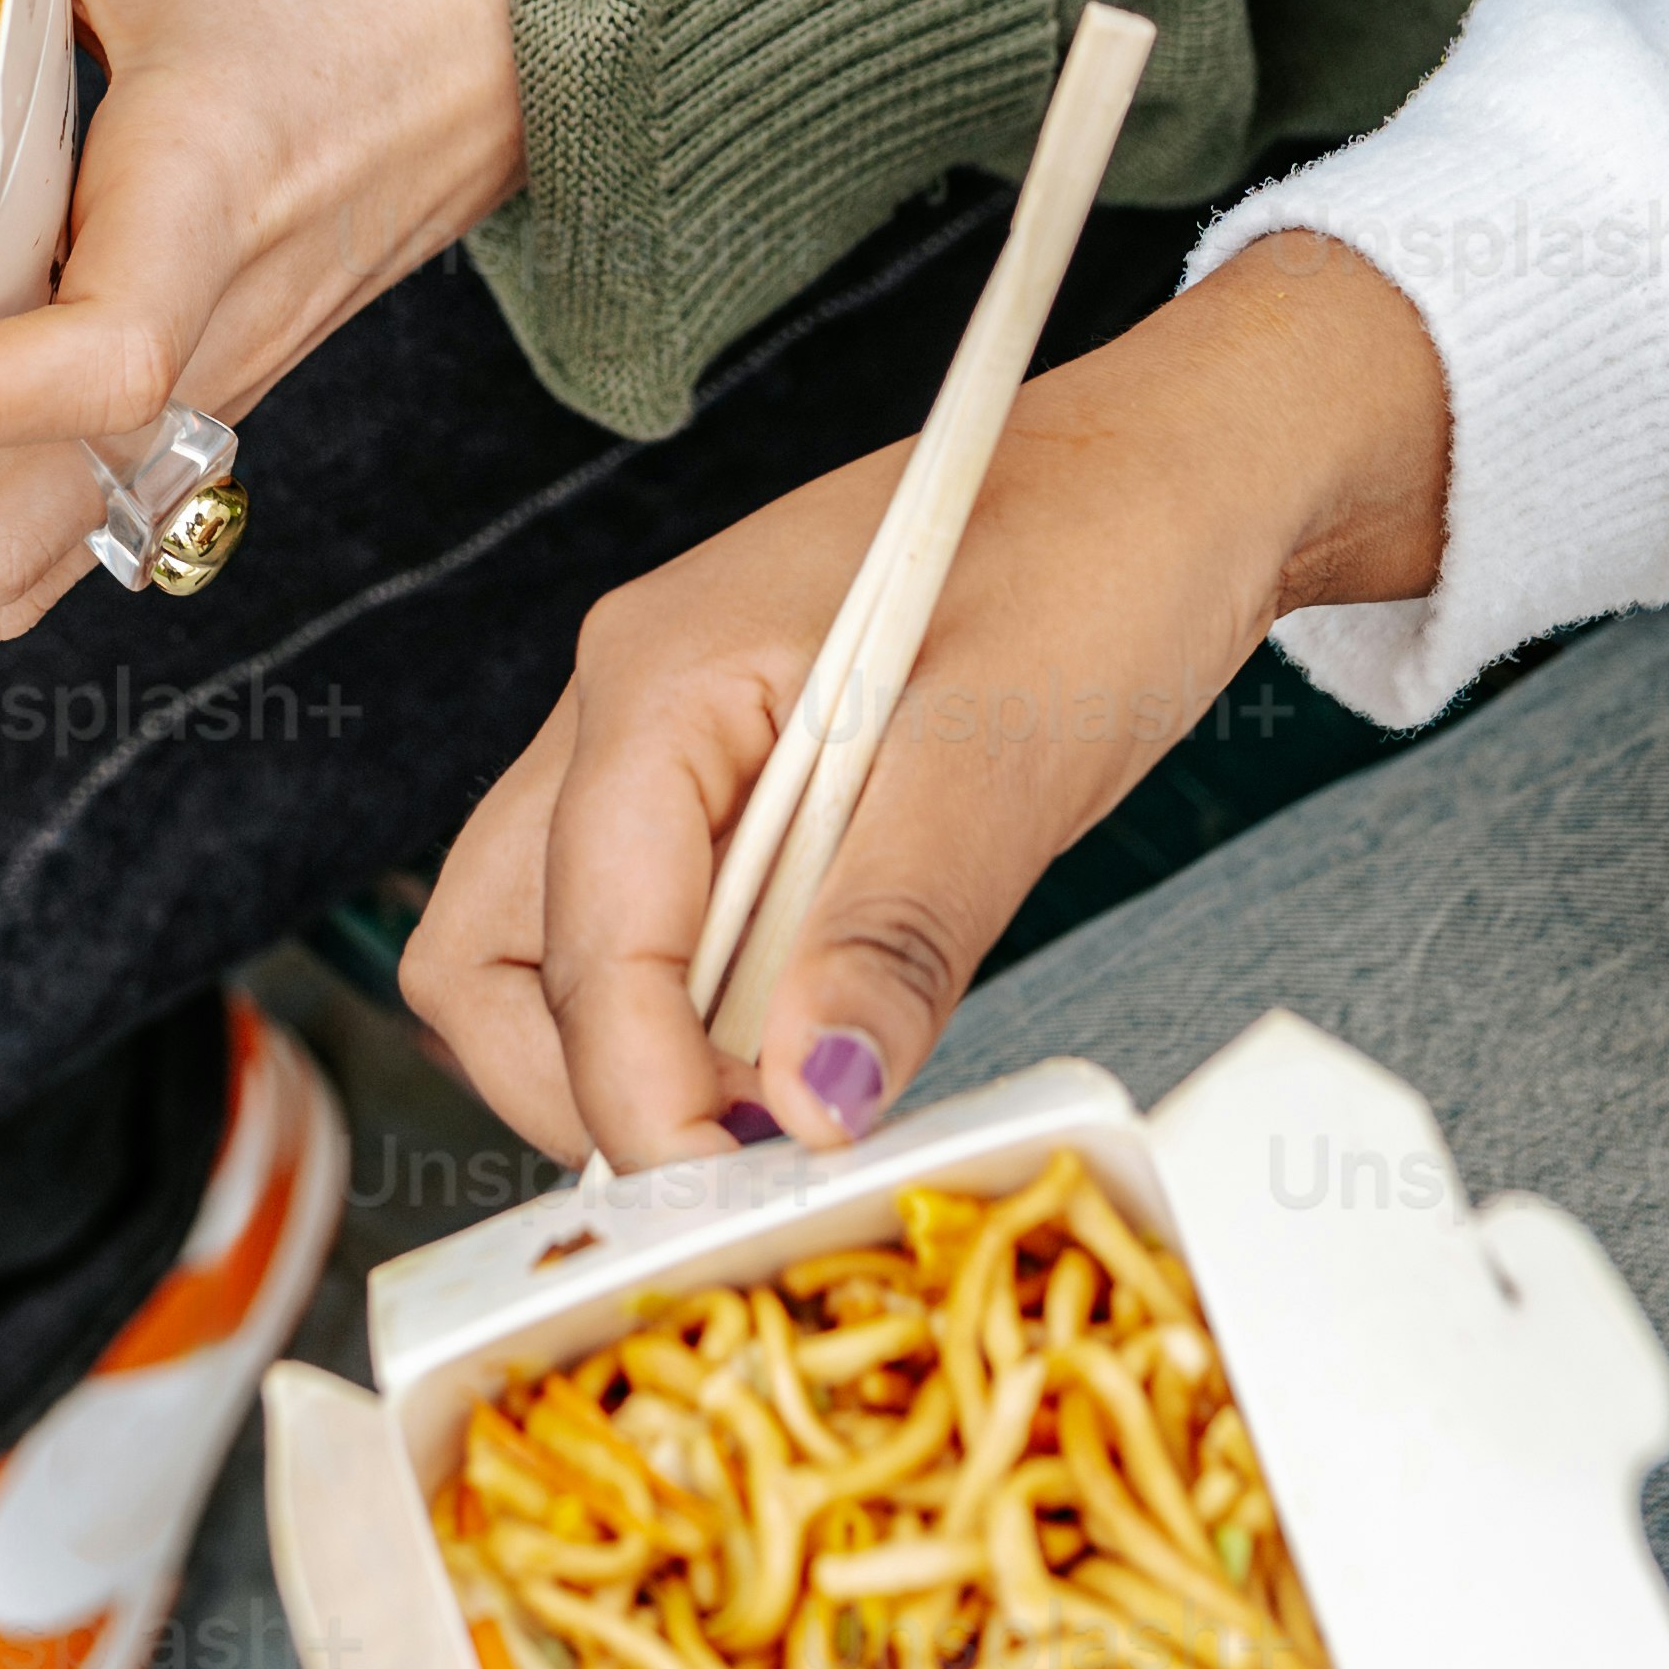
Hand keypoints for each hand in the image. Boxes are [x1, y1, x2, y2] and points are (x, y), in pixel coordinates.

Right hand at [402, 229, 1451, 1167]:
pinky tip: (818, 1025)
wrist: (1176, 475)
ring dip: (644, 1054)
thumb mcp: (1008, 755)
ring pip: (551, 949)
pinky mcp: (716, 781)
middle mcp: (621, 704)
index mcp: (660, 675)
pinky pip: (651, 927)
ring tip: (791, 1096)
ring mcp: (660, 742)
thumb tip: (811, 1100)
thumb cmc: (1101, 560)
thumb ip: (893, 929)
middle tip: (742, 1162)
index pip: (581, 940)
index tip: (743, 1193)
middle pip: (491, 956)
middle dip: (586, 1088)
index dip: (642, 1094)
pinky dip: (706, 1010)